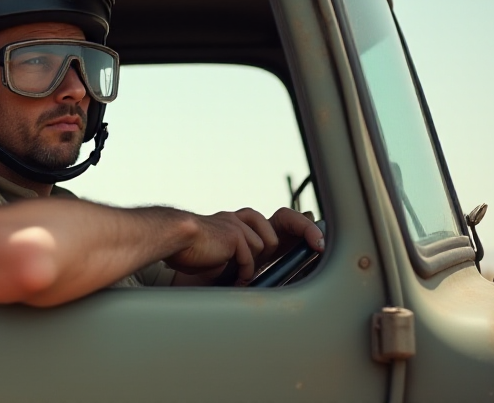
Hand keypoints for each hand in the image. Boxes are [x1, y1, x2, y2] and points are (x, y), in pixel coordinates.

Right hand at [165, 207, 323, 283]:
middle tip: (320, 245)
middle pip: (286, 218)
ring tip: (236, 272)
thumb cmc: (195, 254)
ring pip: (266, 246)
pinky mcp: (236, 232)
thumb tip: (269, 263)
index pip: (280, 221)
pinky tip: (229, 275)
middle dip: (307, 229)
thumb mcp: (229, 257)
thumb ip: (248, 256)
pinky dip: (241, 272)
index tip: (319, 237)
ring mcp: (242, 224)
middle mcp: (246, 221)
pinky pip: (250, 258)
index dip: (301, 226)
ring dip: (253, 264)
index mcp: (246, 226)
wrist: (174, 242)